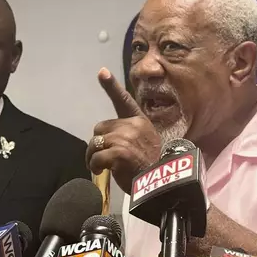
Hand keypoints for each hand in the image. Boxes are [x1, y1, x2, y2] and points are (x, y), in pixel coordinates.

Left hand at [86, 68, 160, 193]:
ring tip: (101, 167)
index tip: (102, 72)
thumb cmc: (152, 168)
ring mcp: (125, 137)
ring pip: (95, 142)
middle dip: (100, 143)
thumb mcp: (145, 144)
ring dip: (93, 156)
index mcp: (140, 121)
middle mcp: (132, 125)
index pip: (124, 100)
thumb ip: (129, 136)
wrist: (162, 184)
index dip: (111, 86)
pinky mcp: (118, 152)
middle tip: (105, 158)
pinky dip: (94, 165)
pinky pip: (96, 157)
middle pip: (101, 128)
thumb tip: (107, 140)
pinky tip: (101, 171)